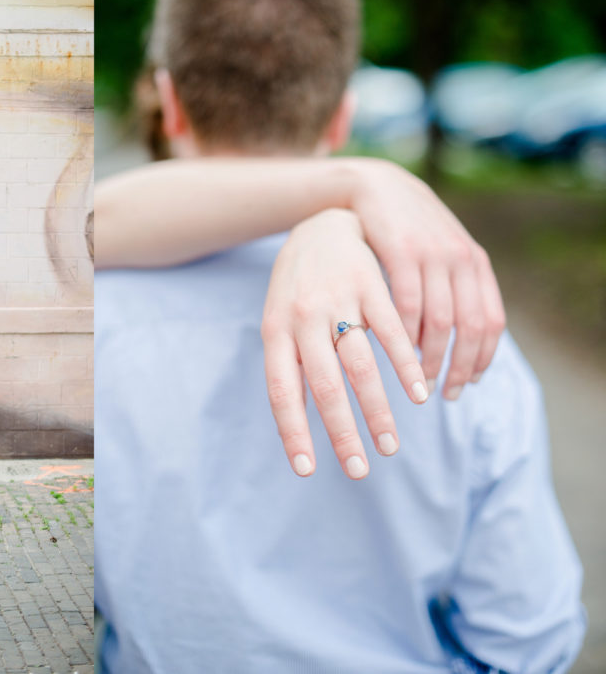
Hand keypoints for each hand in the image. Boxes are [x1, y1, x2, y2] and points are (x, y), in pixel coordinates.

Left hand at [261, 209, 429, 478]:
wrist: (320, 225)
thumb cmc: (297, 289)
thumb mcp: (281, 324)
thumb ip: (292, 369)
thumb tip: (302, 426)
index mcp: (276, 331)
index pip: (281, 391)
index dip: (293, 431)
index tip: (307, 470)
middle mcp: (303, 318)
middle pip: (324, 384)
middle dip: (341, 431)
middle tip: (358, 470)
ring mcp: (338, 300)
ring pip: (360, 364)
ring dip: (377, 408)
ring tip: (390, 446)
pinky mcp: (371, 286)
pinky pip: (390, 331)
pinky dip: (405, 364)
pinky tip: (419, 393)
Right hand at [351, 161, 504, 398]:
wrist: (378, 187)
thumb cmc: (409, 229)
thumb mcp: (442, 253)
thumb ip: (456, 288)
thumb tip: (463, 338)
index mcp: (476, 264)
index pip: (491, 321)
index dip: (483, 358)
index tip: (470, 383)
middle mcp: (461, 260)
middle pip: (470, 326)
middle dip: (460, 366)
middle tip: (447, 393)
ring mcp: (433, 255)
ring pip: (440, 320)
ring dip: (430, 357)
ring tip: (420, 379)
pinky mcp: (402, 251)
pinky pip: (407, 303)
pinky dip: (404, 333)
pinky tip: (397, 351)